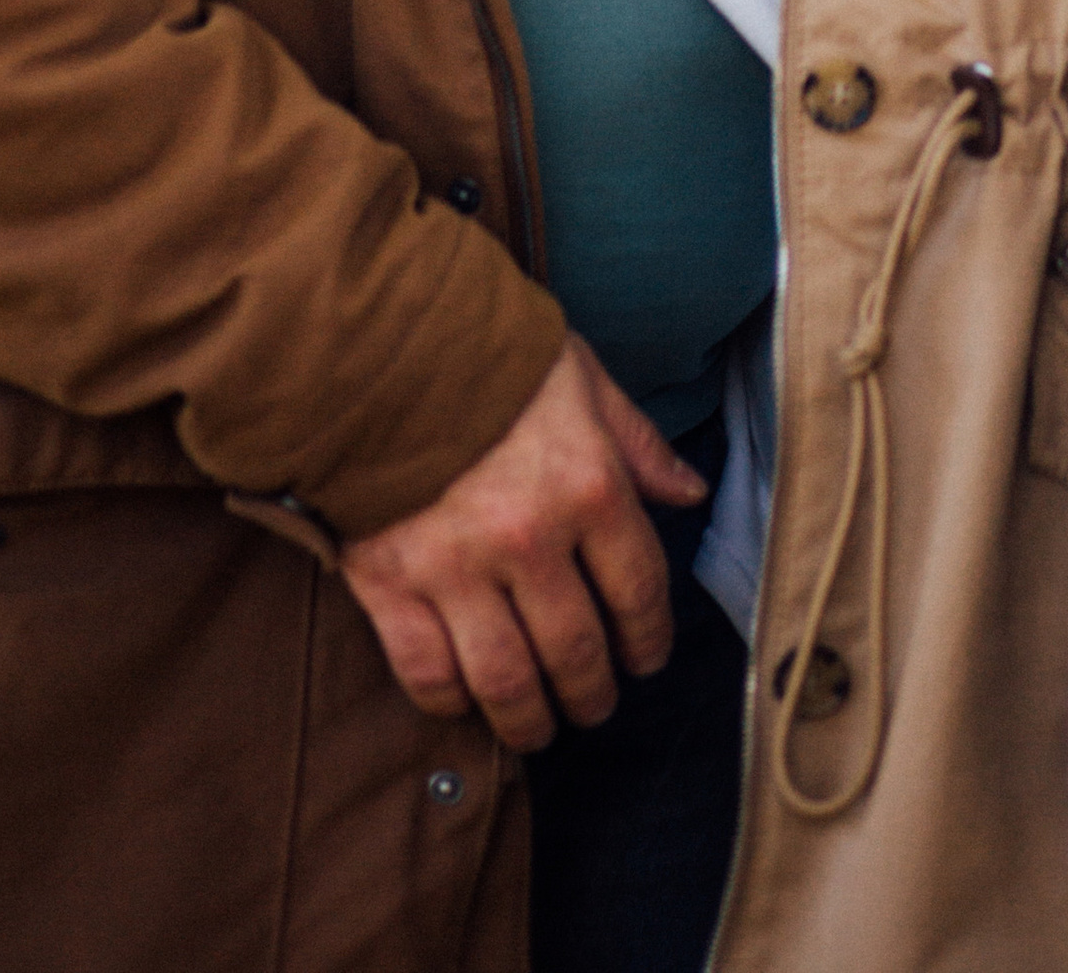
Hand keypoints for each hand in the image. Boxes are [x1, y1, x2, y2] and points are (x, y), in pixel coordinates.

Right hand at [340, 336, 707, 747]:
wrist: (376, 340)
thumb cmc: (488, 355)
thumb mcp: (581, 380)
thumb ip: (636, 443)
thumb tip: (690, 493)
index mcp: (588, 485)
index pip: (638, 590)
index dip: (649, 639)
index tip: (646, 660)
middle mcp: (530, 537)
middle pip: (577, 650)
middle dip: (593, 693)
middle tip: (593, 706)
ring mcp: (456, 567)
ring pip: (508, 680)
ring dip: (531, 719)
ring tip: (538, 727)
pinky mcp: (390, 582)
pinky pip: (428, 671)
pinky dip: (450, 700)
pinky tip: (465, 700)